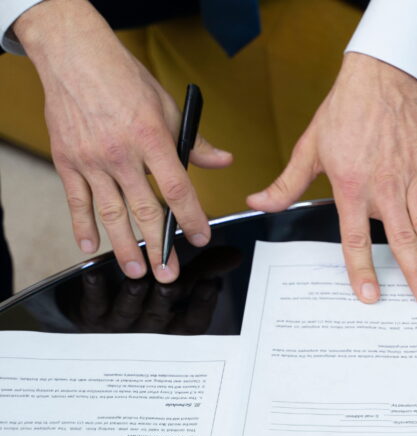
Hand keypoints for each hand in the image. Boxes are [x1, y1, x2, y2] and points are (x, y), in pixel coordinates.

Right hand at [15, 0, 232, 282]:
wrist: (75, 56)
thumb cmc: (124, 78)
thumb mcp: (169, 106)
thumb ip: (194, 142)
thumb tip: (223, 162)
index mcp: (151, 138)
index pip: (177, 188)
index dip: (191, 217)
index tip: (200, 237)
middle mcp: (120, 153)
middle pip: (144, 210)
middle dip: (158, 247)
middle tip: (167, 273)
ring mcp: (91, 159)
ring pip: (111, 213)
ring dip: (124, 246)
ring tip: (136, 271)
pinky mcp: (67, 160)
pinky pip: (76, 200)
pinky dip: (82, 226)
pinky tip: (91, 246)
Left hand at [59, 246, 242, 333]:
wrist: (101, 321)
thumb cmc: (150, 299)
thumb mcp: (180, 285)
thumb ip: (206, 269)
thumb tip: (234, 255)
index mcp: (173, 326)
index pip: (193, 323)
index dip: (201, 306)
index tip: (210, 285)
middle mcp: (148, 330)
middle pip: (160, 316)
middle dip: (165, 298)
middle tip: (170, 282)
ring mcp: (119, 325)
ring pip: (128, 311)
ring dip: (132, 297)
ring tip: (136, 281)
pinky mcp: (92, 316)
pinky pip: (93, 305)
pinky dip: (94, 289)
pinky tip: (94, 274)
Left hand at [246, 52, 416, 306]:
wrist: (378, 81)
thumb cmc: (343, 114)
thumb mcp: (309, 149)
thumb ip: (287, 184)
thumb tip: (259, 203)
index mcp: (352, 187)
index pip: (356, 238)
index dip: (362, 270)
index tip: (370, 295)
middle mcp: (385, 186)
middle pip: (402, 239)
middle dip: (416, 273)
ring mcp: (412, 176)